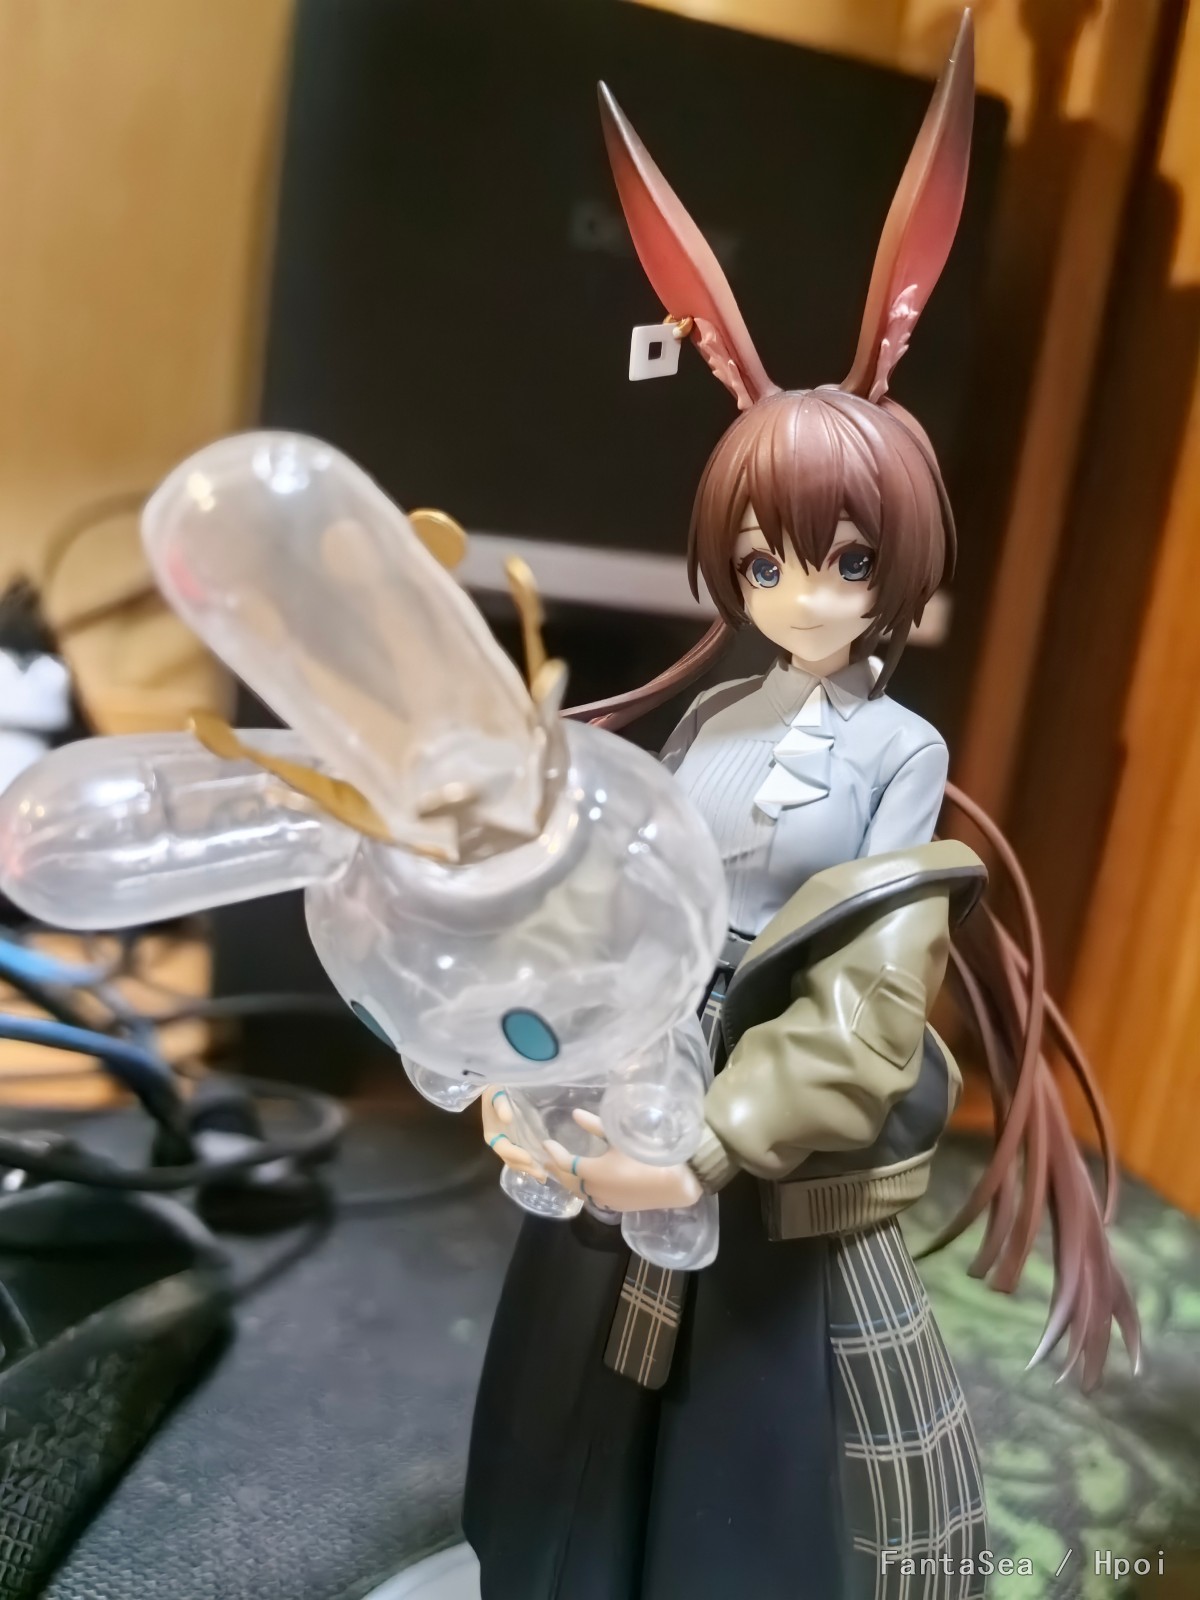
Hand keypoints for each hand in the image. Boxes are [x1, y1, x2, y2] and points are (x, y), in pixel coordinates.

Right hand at [481, 1085, 546, 1181]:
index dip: (515, 1154)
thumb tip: (507, 1118)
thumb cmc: (497, 1089)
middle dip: (526, 1167)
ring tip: (546, 1174)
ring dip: (531, 1169)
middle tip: (542, 1174)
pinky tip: (546, 1167)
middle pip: (511, 1160)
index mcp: (492, 1134)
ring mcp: (510, 1144)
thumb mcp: (496, 1093)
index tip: (529, 1158)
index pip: (503, 1148)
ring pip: (518, 1161)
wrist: (501, 1086)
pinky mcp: (519, 1142)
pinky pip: (525, 1156)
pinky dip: (534, 1163)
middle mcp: (500, 1143)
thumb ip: (501, 1105)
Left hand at [543, 1109, 702, 1212]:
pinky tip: (585, 1182)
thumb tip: (575, 1114)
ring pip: (579, 1191)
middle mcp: (595, 1190)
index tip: (546, 1143)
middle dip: (557, 1169)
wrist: (677, 1183)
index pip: (566, 1162)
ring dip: (569, 1180)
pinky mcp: (616, 1207)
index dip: (554, 1152)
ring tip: (562, 1170)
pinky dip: (583, 1188)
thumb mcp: (621, 1137)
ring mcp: (605, 1201)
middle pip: (568, 1180)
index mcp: (593, 1172)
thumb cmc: (648, 1155)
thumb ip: (596, 1126)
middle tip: (547, 1159)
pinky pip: (592, 1198)